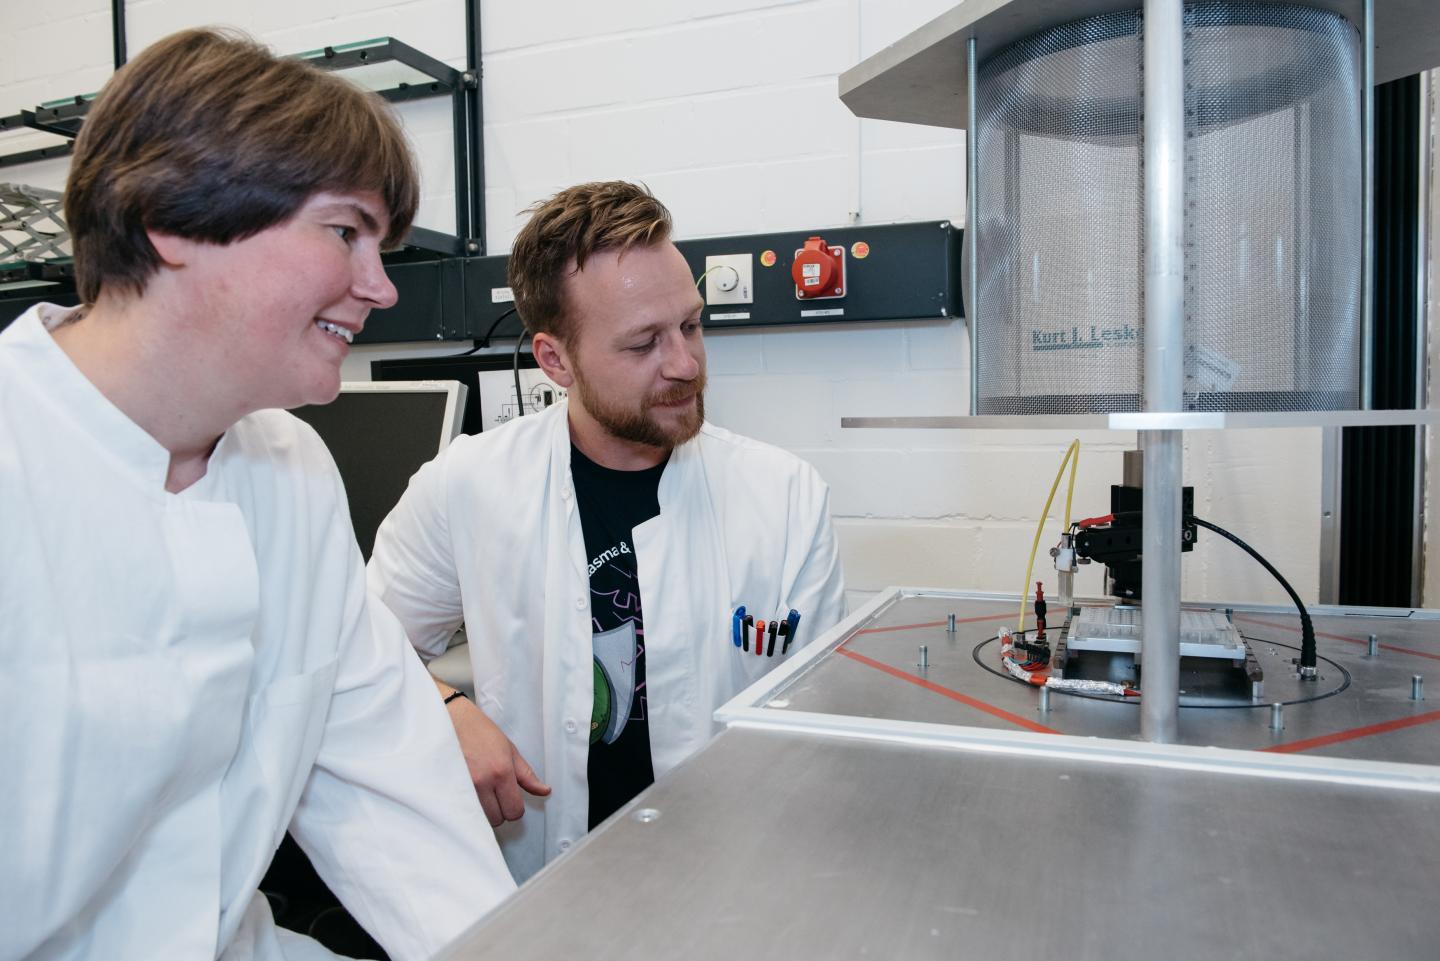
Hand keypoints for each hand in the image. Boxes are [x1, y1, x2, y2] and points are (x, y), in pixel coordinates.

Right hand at [443, 691, 550, 825]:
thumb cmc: (480, 731)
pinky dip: (467, 809)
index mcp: (501, 771)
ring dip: (483, 812)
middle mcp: (482, 781)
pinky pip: (461, 812)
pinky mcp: (446, 789)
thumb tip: (545, 791)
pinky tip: (468, 795)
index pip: (514, 810)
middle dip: (499, 811)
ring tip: (480, 794)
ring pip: (479, 819)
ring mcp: (463, 786)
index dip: (515, 808)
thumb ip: (527, 775)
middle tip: (494, 795)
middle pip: (498, 819)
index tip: (509, 799)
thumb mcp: (509, 750)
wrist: (451, 719)